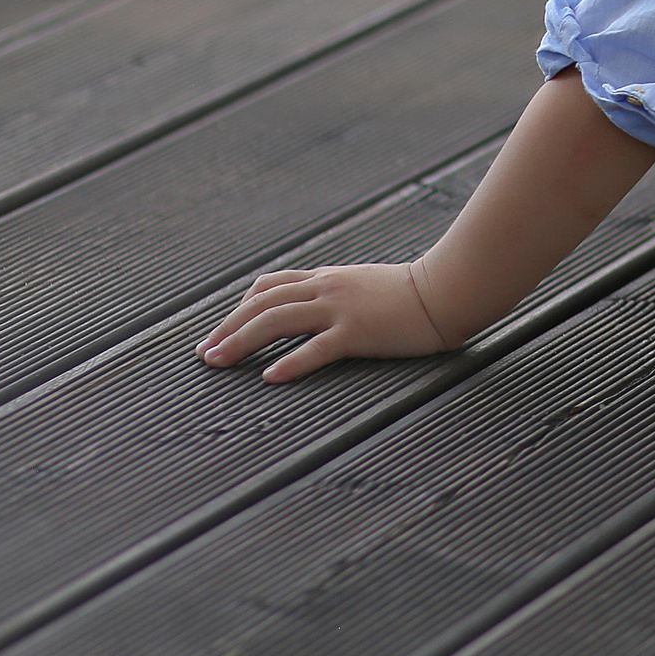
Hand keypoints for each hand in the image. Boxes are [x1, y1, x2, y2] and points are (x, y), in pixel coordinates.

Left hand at [197, 261, 454, 382]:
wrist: (449, 288)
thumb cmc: (416, 291)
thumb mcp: (368, 284)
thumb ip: (341, 293)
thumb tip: (317, 308)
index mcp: (328, 278)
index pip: (270, 286)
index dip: (239, 308)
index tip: (222, 331)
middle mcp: (327, 288)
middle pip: (263, 304)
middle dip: (228, 328)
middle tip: (204, 354)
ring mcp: (341, 309)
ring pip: (277, 320)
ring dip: (241, 342)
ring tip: (218, 362)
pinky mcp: (358, 332)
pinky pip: (316, 348)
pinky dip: (290, 363)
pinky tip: (270, 377)